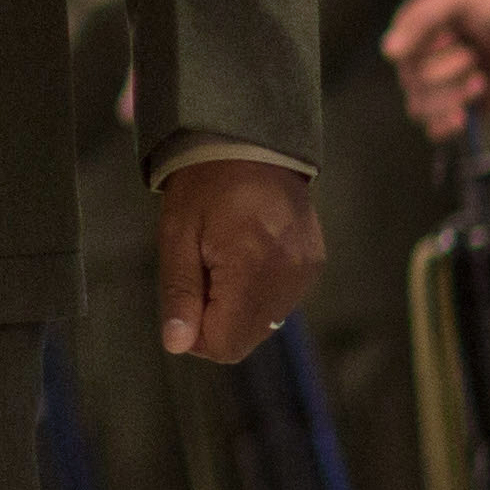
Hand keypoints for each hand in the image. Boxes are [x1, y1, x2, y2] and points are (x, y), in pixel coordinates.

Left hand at [156, 155, 321, 364]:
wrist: (251, 143)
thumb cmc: (204, 187)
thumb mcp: (177, 237)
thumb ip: (179, 295)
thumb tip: (176, 346)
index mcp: (252, 268)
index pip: (226, 345)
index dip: (196, 335)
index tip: (185, 299)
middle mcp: (288, 276)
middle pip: (246, 339)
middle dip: (216, 320)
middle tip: (203, 273)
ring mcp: (305, 271)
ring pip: (264, 323)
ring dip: (237, 306)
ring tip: (225, 258)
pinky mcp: (313, 264)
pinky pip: (280, 301)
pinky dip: (258, 292)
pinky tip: (247, 255)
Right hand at [382, 0, 489, 138]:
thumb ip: (424, 18)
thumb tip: (388, 51)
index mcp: (412, 31)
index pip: (402, 57)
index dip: (429, 53)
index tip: (454, 36)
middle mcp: (418, 59)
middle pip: (413, 85)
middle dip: (449, 73)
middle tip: (474, 55)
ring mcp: (436, 86)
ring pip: (420, 109)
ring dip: (453, 97)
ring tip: (481, 80)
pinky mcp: (456, 107)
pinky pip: (433, 130)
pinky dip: (446, 126)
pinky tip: (465, 117)